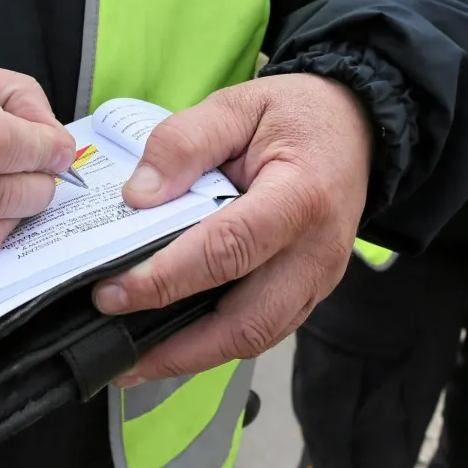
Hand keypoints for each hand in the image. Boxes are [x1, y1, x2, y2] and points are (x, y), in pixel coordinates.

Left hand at [92, 73, 370, 383]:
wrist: (353, 126)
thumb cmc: (295, 115)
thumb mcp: (236, 105)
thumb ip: (184, 142)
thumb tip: (138, 197)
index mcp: (300, 196)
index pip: (229, 249)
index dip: (167, 277)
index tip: (114, 292)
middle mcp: (316, 251)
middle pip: (247, 321)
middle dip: (178, 346)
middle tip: (119, 351)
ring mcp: (319, 279)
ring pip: (255, 339)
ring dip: (194, 357)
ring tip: (137, 362)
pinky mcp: (309, 293)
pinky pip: (262, 331)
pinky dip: (216, 344)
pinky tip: (175, 342)